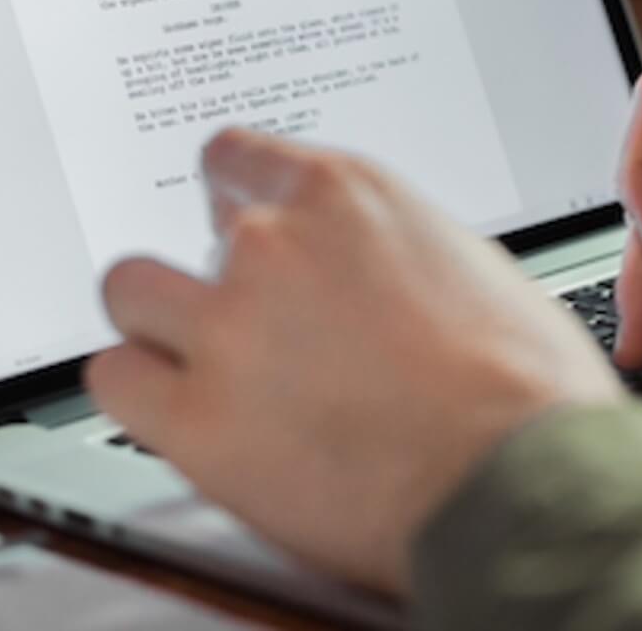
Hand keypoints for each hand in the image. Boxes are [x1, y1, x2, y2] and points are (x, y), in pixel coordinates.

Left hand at [85, 128, 621, 595]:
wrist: (522, 481)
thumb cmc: (525, 389)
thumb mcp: (470, 267)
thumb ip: (390, 249)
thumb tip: (369, 267)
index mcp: (346, 197)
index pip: (237, 159)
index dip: (236, 201)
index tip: (239, 226)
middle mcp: (274, 246)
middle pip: (191, 232)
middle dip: (215, 272)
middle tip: (248, 319)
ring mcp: (228, 329)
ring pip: (131, 293)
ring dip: (161, 323)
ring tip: (196, 362)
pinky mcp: (197, 419)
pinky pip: (115, 382)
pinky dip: (139, 394)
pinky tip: (174, 411)